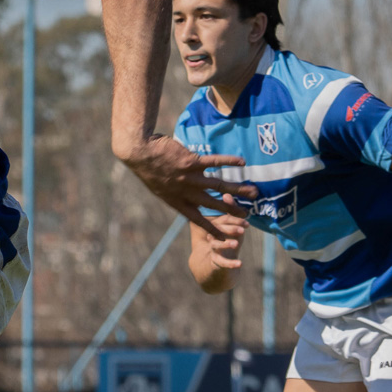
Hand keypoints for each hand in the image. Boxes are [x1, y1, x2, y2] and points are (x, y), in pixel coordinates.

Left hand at [119, 135, 254, 232]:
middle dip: (232, 211)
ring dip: (237, 189)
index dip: (213, 229)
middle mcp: (185, 193)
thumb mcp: (159, 186)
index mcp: (177, 202)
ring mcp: (190, 178)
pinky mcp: (192, 162)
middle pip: (213, 204)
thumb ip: (175, 192)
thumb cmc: (147, 167)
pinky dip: (229, 162)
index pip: (198, 219)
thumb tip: (186, 193)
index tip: (226, 238)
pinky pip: (215, 162)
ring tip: (253, 192)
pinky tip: (242, 163)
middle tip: (247, 216)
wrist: (138, 152)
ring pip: (218, 186)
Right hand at [205, 204, 248, 270]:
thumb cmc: (227, 240)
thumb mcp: (231, 227)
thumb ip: (231, 213)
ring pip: (216, 245)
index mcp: (215, 226)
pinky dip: (231, 263)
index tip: (247, 221)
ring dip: (226, 244)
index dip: (234, 220)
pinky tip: (240, 263)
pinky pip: (222, 263)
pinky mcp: (215, 262)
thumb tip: (227, 194)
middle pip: (217, 231)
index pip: (222, 221)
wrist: (217, 264)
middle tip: (242, 230)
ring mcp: (212, 249)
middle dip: (230, 229)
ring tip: (236, 244)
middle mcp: (211, 236)